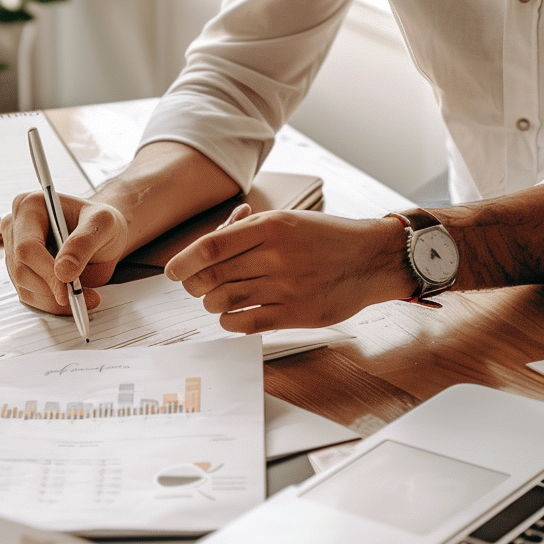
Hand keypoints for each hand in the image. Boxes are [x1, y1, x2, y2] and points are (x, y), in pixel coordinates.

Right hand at [2, 192, 128, 314]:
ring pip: (24, 287)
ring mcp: (14, 250)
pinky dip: (51, 303)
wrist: (102, 234)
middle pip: (21, 270)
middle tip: (81, 296)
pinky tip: (72, 297)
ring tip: (84, 296)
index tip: (68, 290)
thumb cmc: (101, 222)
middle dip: (51, 289)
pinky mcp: (20, 270)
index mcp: (29, 206)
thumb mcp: (104, 223)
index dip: (46, 273)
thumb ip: (84, 243)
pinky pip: (29, 295)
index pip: (27, 247)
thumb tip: (63, 271)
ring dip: (53, 300)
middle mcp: (16, 226)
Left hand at [165, 210, 413, 330]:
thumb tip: (203, 248)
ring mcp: (286, 287)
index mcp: (270, 226)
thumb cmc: (324, 237)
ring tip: (219, 299)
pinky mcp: (296, 314)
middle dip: (195, 285)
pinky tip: (234, 315)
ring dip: (212, 304)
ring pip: (223, 302)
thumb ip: (245, 231)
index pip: (210, 247)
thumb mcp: (286, 220)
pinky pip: (244, 324)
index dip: (183, 262)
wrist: (372, 257)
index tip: (171, 272)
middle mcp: (276, 256)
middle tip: (197, 286)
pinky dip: (229, 322)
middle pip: (211, 277)